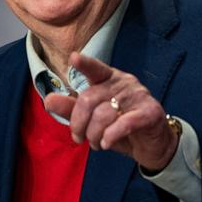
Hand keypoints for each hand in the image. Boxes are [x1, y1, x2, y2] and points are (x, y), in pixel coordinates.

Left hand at [44, 52, 178, 171]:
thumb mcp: (93, 120)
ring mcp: (139, 96)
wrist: (153, 144)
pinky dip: (111, 135)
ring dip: (94, 135)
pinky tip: (107, 143)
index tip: (74, 58)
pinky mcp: (151, 113)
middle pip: (89, 99)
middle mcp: (124, 83)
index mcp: (110, 79)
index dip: (85, 64)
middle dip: (78, 124)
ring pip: (104, 114)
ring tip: (98, 143)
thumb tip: (48, 99)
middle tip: (79, 138)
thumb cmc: (120, 128)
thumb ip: (71, 109)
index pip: (95, 68)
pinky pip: (125, 123)